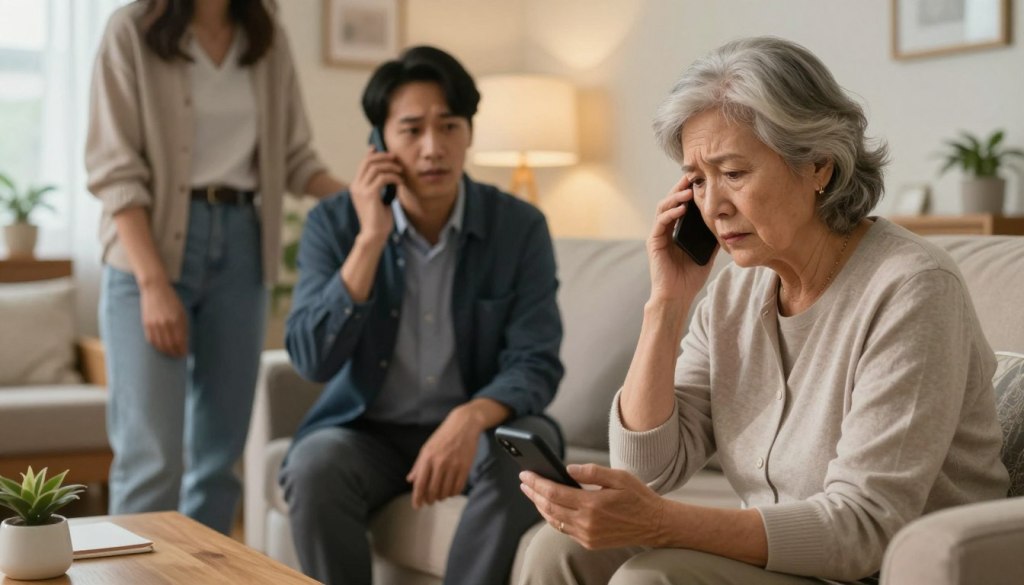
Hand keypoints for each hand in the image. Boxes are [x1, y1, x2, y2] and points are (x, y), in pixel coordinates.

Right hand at [139, 281, 187, 356]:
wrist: (155, 289)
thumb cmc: (171, 301)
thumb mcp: (182, 312)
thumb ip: (183, 326)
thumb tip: (184, 342)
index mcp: (177, 320)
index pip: (180, 341)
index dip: (182, 350)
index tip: (184, 354)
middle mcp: (165, 323)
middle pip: (170, 345)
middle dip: (175, 353)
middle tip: (178, 356)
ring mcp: (155, 324)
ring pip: (160, 344)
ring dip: (166, 352)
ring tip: (170, 354)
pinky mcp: (146, 323)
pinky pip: (151, 340)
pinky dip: (157, 346)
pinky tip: (161, 348)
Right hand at [349, 147, 401, 243]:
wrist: (374, 234)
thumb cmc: (379, 219)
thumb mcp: (378, 199)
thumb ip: (379, 186)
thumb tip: (388, 175)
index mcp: (356, 186)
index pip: (363, 163)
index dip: (373, 154)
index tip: (385, 150)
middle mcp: (356, 186)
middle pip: (368, 161)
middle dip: (383, 157)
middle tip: (396, 159)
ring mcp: (361, 190)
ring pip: (376, 168)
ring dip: (391, 167)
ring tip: (400, 172)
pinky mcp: (370, 194)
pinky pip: (383, 178)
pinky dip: (394, 177)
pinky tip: (400, 182)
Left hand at [406, 410, 480, 507]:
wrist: (464, 424)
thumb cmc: (443, 435)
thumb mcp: (427, 447)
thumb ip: (418, 465)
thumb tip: (410, 480)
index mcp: (427, 458)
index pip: (420, 483)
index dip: (417, 497)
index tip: (417, 506)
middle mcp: (439, 463)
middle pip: (433, 491)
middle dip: (430, 499)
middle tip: (430, 501)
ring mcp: (453, 466)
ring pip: (446, 491)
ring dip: (442, 497)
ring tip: (440, 496)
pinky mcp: (465, 467)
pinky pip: (458, 487)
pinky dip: (453, 493)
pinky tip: (450, 491)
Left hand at [519, 464, 665, 549]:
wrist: (655, 525)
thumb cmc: (638, 497)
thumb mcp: (618, 476)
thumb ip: (591, 472)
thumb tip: (566, 469)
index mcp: (592, 504)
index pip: (554, 492)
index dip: (536, 483)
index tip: (525, 474)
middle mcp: (586, 523)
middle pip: (549, 507)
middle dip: (533, 493)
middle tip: (523, 481)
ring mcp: (587, 536)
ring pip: (553, 521)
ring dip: (540, 506)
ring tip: (533, 492)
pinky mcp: (589, 543)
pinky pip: (564, 529)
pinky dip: (553, 517)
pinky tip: (549, 507)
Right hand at [647, 176, 716, 302]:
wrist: (677, 296)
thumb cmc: (690, 278)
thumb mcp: (708, 253)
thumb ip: (713, 238)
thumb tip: (728, 223)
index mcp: (677, 230)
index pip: (681, 204)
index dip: (689, 191)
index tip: (701, 179)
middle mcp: (666, 229)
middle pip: (671, 201)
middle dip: (681, 187)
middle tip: (692, 175)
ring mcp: (659, 235)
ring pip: (664, 208)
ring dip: (675, 197)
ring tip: (689, 191)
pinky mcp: (654, 242)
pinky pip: (661, 223)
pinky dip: (671, 213)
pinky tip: (682, 209)